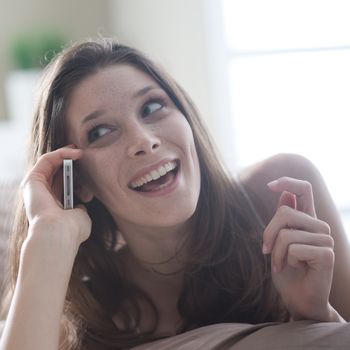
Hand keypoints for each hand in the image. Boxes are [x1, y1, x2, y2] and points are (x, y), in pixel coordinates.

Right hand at [21, 146, 91, 247]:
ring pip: (51, 163)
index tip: (91, 170)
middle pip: (58, 172)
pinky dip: (61, 153)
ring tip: (82, 152)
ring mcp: (36, 187)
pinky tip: (75, 153)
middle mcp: (43, 195)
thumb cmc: (72, 229)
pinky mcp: (32, 180)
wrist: (59, 234)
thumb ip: (79, 208)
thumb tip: (80, 204)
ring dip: (67, 154)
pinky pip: (46, 159)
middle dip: (72, 162)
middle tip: (85, 155)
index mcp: (54, 205)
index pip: (65, 184)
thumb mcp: (80, 216)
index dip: (77, 174)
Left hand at [263, 177, 334, 320]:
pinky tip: (295, 269)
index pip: (304, 189)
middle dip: (268, 232)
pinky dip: (284, 261)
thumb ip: (283, 220)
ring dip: (276, 252)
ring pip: (286, 233)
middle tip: (266, 251)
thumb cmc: (287, 271)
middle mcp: (318, 226)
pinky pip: (293, 248)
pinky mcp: (326, 254)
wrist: (297, 299)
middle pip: (284, 212)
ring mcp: (325, 239)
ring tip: (281, 264)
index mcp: (307, 220)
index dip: (287, 182)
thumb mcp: (279, 242)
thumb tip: (285, 194)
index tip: (269, 185)